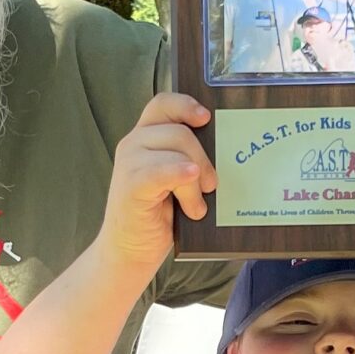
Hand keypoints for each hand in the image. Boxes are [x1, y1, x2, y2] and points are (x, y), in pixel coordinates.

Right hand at [98, 94, 215, 276]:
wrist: (132, 249)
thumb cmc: (159, 215)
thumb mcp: (177, 180)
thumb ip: (188, 158)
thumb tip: (225, 150)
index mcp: (146, 137)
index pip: (163, 104)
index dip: (185, 104)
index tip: (206, 117)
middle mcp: (134, 144)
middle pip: (179, 131)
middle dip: (203, 157)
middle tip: (210, 185)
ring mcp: (129, 164)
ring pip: (176, 153)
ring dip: (194, 182)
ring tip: (196, 207)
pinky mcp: (130, 185)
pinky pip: (161, 171)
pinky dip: (180, 175)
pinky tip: (193, 186)